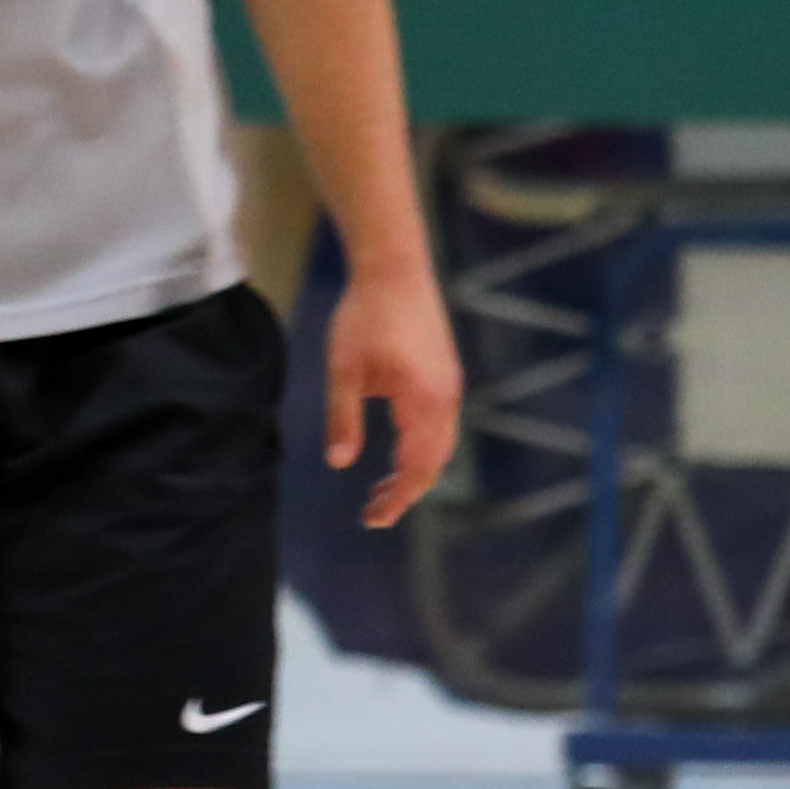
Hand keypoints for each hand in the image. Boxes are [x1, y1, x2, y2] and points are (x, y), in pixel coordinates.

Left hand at [328, 262, 460, 528]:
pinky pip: (441, 427)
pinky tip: (397, 454)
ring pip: (441, 447)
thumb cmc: (363, 316)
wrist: (394, 269)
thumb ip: (342, 419)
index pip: (415, 468)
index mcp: (422, 401)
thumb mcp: (342, 370)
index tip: (372, 520)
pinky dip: (422, 450)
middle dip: (405, 493)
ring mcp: (450, 387)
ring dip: (415, 472)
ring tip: (380, 490)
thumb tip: (339, 463)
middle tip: (371, 513)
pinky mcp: (446, 376)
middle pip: (433, 464)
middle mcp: (445, 399)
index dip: (396, 499)